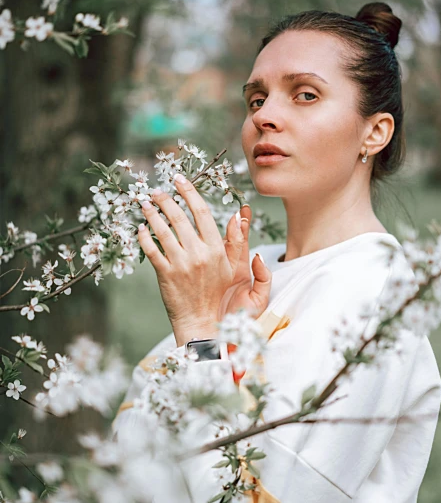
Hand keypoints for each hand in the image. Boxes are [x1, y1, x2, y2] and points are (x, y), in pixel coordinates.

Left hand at [136, 176, 269, 345]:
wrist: (203, 322)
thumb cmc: (219, 296)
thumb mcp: (234, 268)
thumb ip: (237, 241)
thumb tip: (238, 215)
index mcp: (216, 249)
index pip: (201, 212)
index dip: (189, 192)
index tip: (179, 180)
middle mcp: (199, 253)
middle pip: (180, 217)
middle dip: (165, 199)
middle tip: (156, 191)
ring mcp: (181, 264)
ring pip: (163, 230)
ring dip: (151, 213)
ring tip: (144, 204)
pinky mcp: (165, 274)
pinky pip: (151, 250)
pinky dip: (144, 236)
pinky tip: (140, 228)